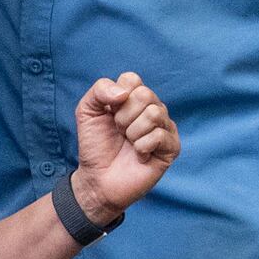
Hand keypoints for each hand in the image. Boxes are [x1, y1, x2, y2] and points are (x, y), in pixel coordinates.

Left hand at [69, 72, 178, 218]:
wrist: (97, 179)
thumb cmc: (95, 145)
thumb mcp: (86, 111)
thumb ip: (99, 90)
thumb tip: (124, 92)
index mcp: (134, 97)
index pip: (132, 79)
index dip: (115, 98)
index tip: (110, 115)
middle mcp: (153, 108)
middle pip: (145, 95)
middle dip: (124, 117)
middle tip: (119, 132)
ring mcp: (165, 127)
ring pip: (154, 114)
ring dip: (133, 132)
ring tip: (129, 143)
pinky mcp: (172, 147)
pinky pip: (159, 135)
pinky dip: (142, 147)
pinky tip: (139, 155)